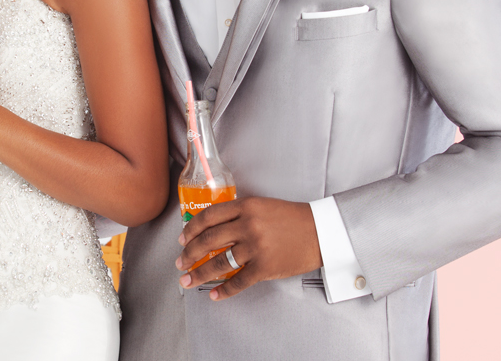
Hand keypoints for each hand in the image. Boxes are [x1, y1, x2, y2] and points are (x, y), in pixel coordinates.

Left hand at [175, 197, 321, 300]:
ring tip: (188, 279)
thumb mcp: (262, 206)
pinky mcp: (265, 267)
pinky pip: (239, 281)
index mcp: (246, 206)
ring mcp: (256, 247)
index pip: (208, 216)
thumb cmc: (292, 218)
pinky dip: (224, 290)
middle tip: (180, 262)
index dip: (191, 229)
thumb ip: (239, 213)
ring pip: (219, 262)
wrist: (320, 231)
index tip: (182, 239)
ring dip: (199, 273)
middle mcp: (248, 225)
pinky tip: (214, 294)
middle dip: (189, 253)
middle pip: (208, 240)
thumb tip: (212, 227)